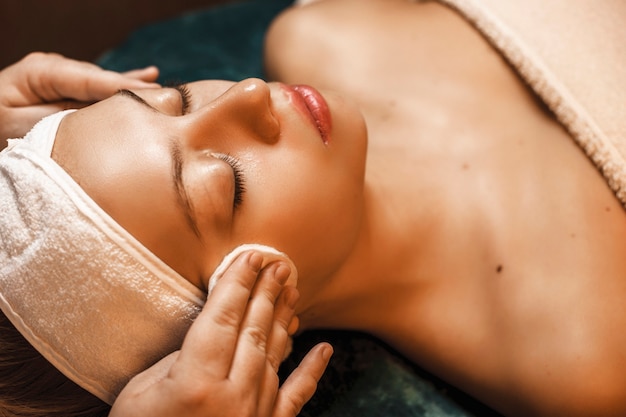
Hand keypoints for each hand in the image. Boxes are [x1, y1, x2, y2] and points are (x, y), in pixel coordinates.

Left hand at [0, 52, 159, 145]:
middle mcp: (56, 71)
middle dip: (134, 90)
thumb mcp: (20, 128)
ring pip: (105, 88)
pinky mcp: (67, 91)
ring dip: (132, 92)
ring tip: (165, 94)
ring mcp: (63, 79)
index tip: (154, 94)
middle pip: (103, 82)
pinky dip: (123, 86)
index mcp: (42, 73)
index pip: (92, 79)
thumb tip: (98, 118)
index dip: (125, 87)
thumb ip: (60, 121)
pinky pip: (100, 89)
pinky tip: (150, 74)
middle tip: (170, 99)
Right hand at [110, 251, 331, 416]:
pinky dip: (312, 371)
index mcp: (196, 383)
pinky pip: (296, 396)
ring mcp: (255, 415)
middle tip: (279, 264)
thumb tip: (211, 334)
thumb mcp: (138, 395)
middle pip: (253, 330)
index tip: (250, 256)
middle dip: (266, 292)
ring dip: (284, 320)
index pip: (222, 317)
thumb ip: (177, 361)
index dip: (237, 282)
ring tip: (291, 290)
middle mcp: (232, 396)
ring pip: (275, 355)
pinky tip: (324, 348)